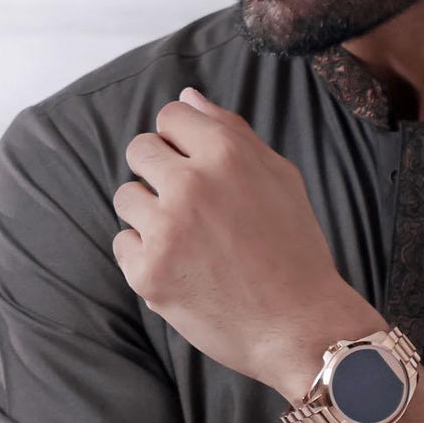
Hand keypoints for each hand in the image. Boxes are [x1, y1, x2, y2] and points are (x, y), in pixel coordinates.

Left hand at [111, 87, 374, 393]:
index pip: (170, 116)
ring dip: (150, 213)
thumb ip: (231, 131)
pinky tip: (184, 269)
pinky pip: (123, 243)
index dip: (181, 139)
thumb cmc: (295, 249)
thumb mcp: (280, 177)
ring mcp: (166, 229)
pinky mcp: (147, 272)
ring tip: (190, 240)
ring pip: (126, 197)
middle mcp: (191, 184)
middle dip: (158, 171)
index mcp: (227, 153)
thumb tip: (187, 96)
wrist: (300, 326)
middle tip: (191, 205)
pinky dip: (146, 255)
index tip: (196, 165)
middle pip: (139, 150)